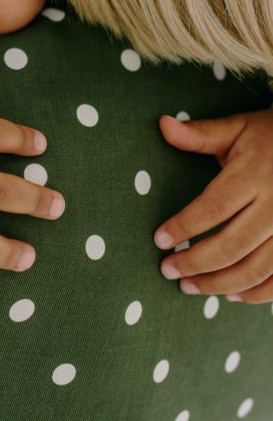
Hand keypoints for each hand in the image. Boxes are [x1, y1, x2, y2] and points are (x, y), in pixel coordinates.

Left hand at [154, 109, 272, 302]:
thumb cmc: (270, 137)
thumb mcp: (237, 128)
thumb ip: (200, 134)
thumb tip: (163, 124)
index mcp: (254, 175)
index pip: (214, 207)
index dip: (184, 226)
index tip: (159, 240)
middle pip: (232, 245)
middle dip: (196, 263)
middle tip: (168, 271)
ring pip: (256, 268)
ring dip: (220, 283)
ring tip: (190, 286)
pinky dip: (256, 294)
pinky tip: (231, 296)